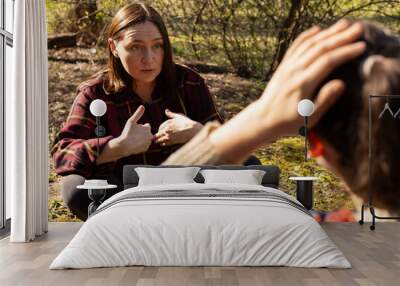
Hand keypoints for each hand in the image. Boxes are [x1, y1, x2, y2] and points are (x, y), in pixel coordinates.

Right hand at [115, 105, 152, 155]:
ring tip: (133, 140)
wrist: (124, 146)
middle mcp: (150, 136)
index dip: (140, 127)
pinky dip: (140, 144)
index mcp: (148, 128)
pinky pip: (143, 145)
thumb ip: (138, 113)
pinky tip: (134, 144)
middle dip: (141, 133)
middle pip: (146, 132)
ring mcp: (148, 143)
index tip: (135, 130)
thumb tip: (142, 106)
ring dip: (141, 138)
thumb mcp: (131, 121)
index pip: (146, 126)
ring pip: (145, 138)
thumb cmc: (127, 132)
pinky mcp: (146, 149)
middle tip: (133, 135)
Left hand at [154, 109, 202, 145]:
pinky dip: (163, 144)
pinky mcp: (172, 141)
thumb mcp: (179, 116)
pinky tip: (162, 144)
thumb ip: (171, 114)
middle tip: (155, 138)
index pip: (160, 127)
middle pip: (158, 134)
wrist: (192, 130)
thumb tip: (166, 110)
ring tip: (156, 141)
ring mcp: (169, 136)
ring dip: (158, 141)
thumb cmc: (186, 122)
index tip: (159, 131)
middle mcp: (167, 129)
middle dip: (156, 136)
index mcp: (168, 123)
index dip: (159, 129)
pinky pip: (165, 143)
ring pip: (160, 139)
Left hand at [209, 20, 366, 162]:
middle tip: (359, 29)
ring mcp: (287, 66)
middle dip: (341, 37)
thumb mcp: (309, 117)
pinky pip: (296, 46)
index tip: (362, 46)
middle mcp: (294, 71)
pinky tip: (317, 29)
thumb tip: (341, 83)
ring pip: (309, 44)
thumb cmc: (289, 121)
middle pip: (320, 48)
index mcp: (303, 83)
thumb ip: (325, 100)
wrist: (264, 118)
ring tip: (344, 24)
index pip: (328, 61)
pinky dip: (306, 36)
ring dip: (328, 32)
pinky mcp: (283, 65)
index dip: (345, 52)